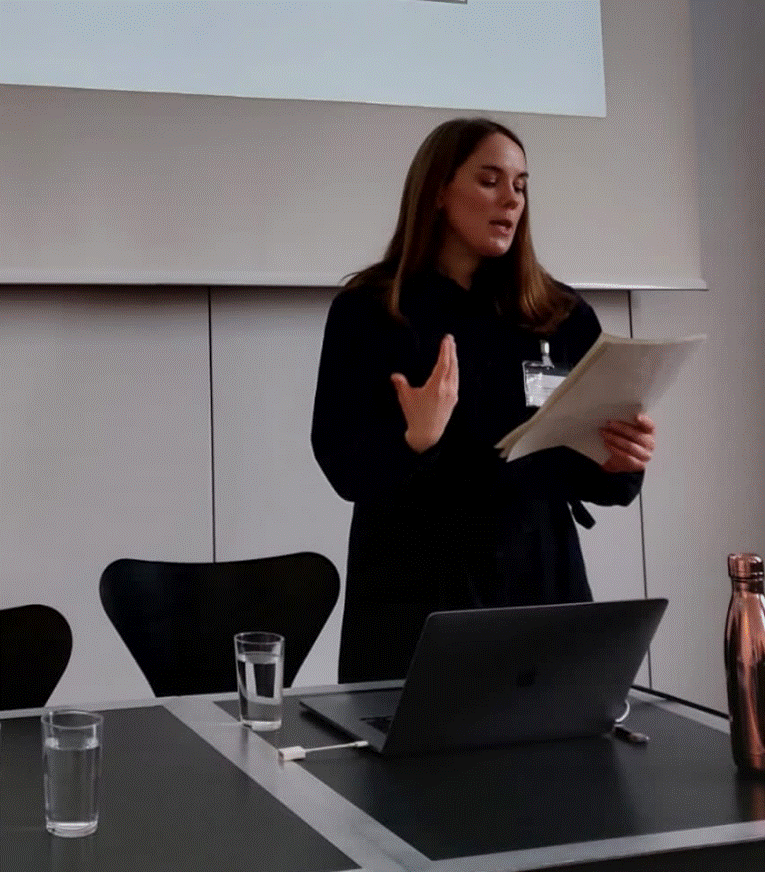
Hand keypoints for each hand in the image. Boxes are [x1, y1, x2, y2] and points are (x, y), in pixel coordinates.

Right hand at [391, 334, 458, 452]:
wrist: (427, 435)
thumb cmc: (416, 416)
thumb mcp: (406, 398)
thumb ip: (401, 384)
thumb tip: (395, 375)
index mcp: (436, 386)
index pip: (443, 363)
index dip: (445, 350)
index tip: (446, 340)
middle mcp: (447, 389)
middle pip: (452, 365)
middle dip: (451, 351)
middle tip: (450, 339)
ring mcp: (452, 394)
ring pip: (456, 372)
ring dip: (454, 359)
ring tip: (452, 349)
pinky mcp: (453, 399)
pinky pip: (456, 379)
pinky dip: (454, 370)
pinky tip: (452, 367)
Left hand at [599, 413, 655, 472]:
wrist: (618, 460)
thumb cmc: (623, 442)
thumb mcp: (624, 431)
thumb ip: (624, 424)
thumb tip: (613, 417)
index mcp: (649, 432)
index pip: (650, 426)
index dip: (644, 421)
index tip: (636, 417)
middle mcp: (650, 444)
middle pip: (637, 435)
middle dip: (621, 428)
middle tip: (609, 423)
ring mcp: (645, 455)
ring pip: (630, 446)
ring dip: (615, 439)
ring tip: (604, 434)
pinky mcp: (638, 465)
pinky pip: (626, 457)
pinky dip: (615, 449)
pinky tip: (607, 444)